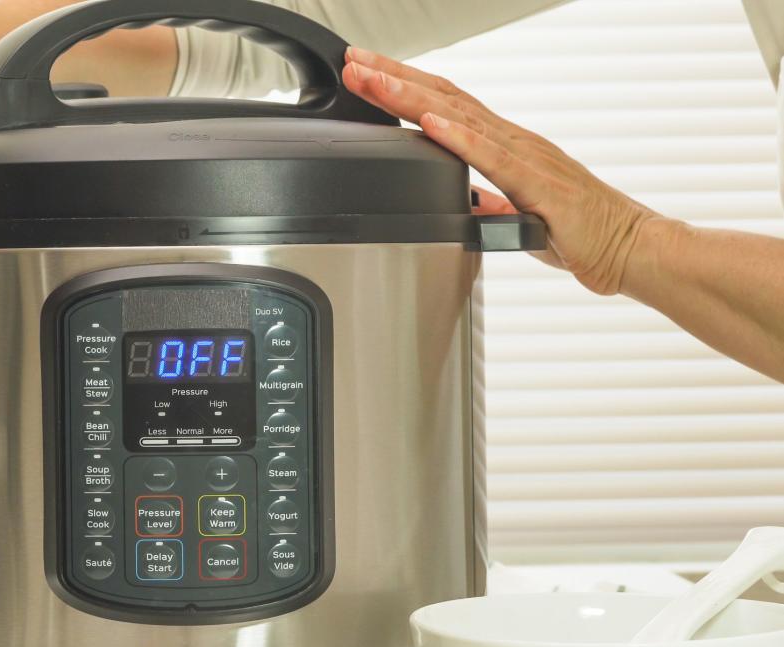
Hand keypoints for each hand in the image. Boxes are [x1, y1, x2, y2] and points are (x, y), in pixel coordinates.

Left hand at [343, 48, 656, 295]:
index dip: (403, 88)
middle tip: (353, 61)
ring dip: (412, 97)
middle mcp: (514, 141)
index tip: (366, 74)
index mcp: (506, 147)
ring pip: (460, 117)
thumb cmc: (580, 233)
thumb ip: (491, 204)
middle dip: (393, 79)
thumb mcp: (518, 218)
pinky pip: (492, 157)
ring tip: (374, 80)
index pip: (446, 106)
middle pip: (443, 98)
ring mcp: (526, 158)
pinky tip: (430, 122)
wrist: (630, 249)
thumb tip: (465, 200)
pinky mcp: (537, 185)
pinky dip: (458, 137)